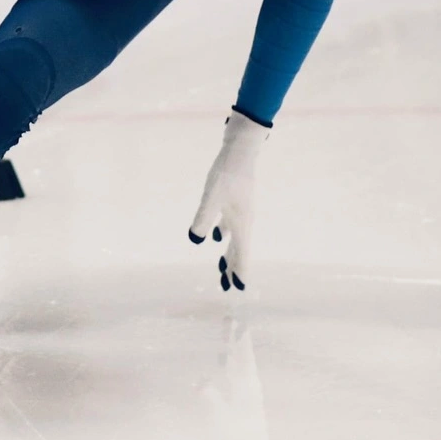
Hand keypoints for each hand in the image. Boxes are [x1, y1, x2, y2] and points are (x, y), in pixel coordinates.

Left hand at [188, 109, 269, 290]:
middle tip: (226, 286)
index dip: (239, 271)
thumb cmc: (226, 172)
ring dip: (228, 254)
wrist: (240, 150)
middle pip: (238, 250)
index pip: (241, 253)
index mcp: (241, 223)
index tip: (237, 289)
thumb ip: (203, 218)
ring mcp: (240, 212)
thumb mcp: (211, 196)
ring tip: (221, 267)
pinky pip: (229, 225)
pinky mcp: (234, 202)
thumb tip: (196, 240)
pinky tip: (216, 237)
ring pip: (234, 239)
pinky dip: (223, 234)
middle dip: (231, 268)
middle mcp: (244, 221)